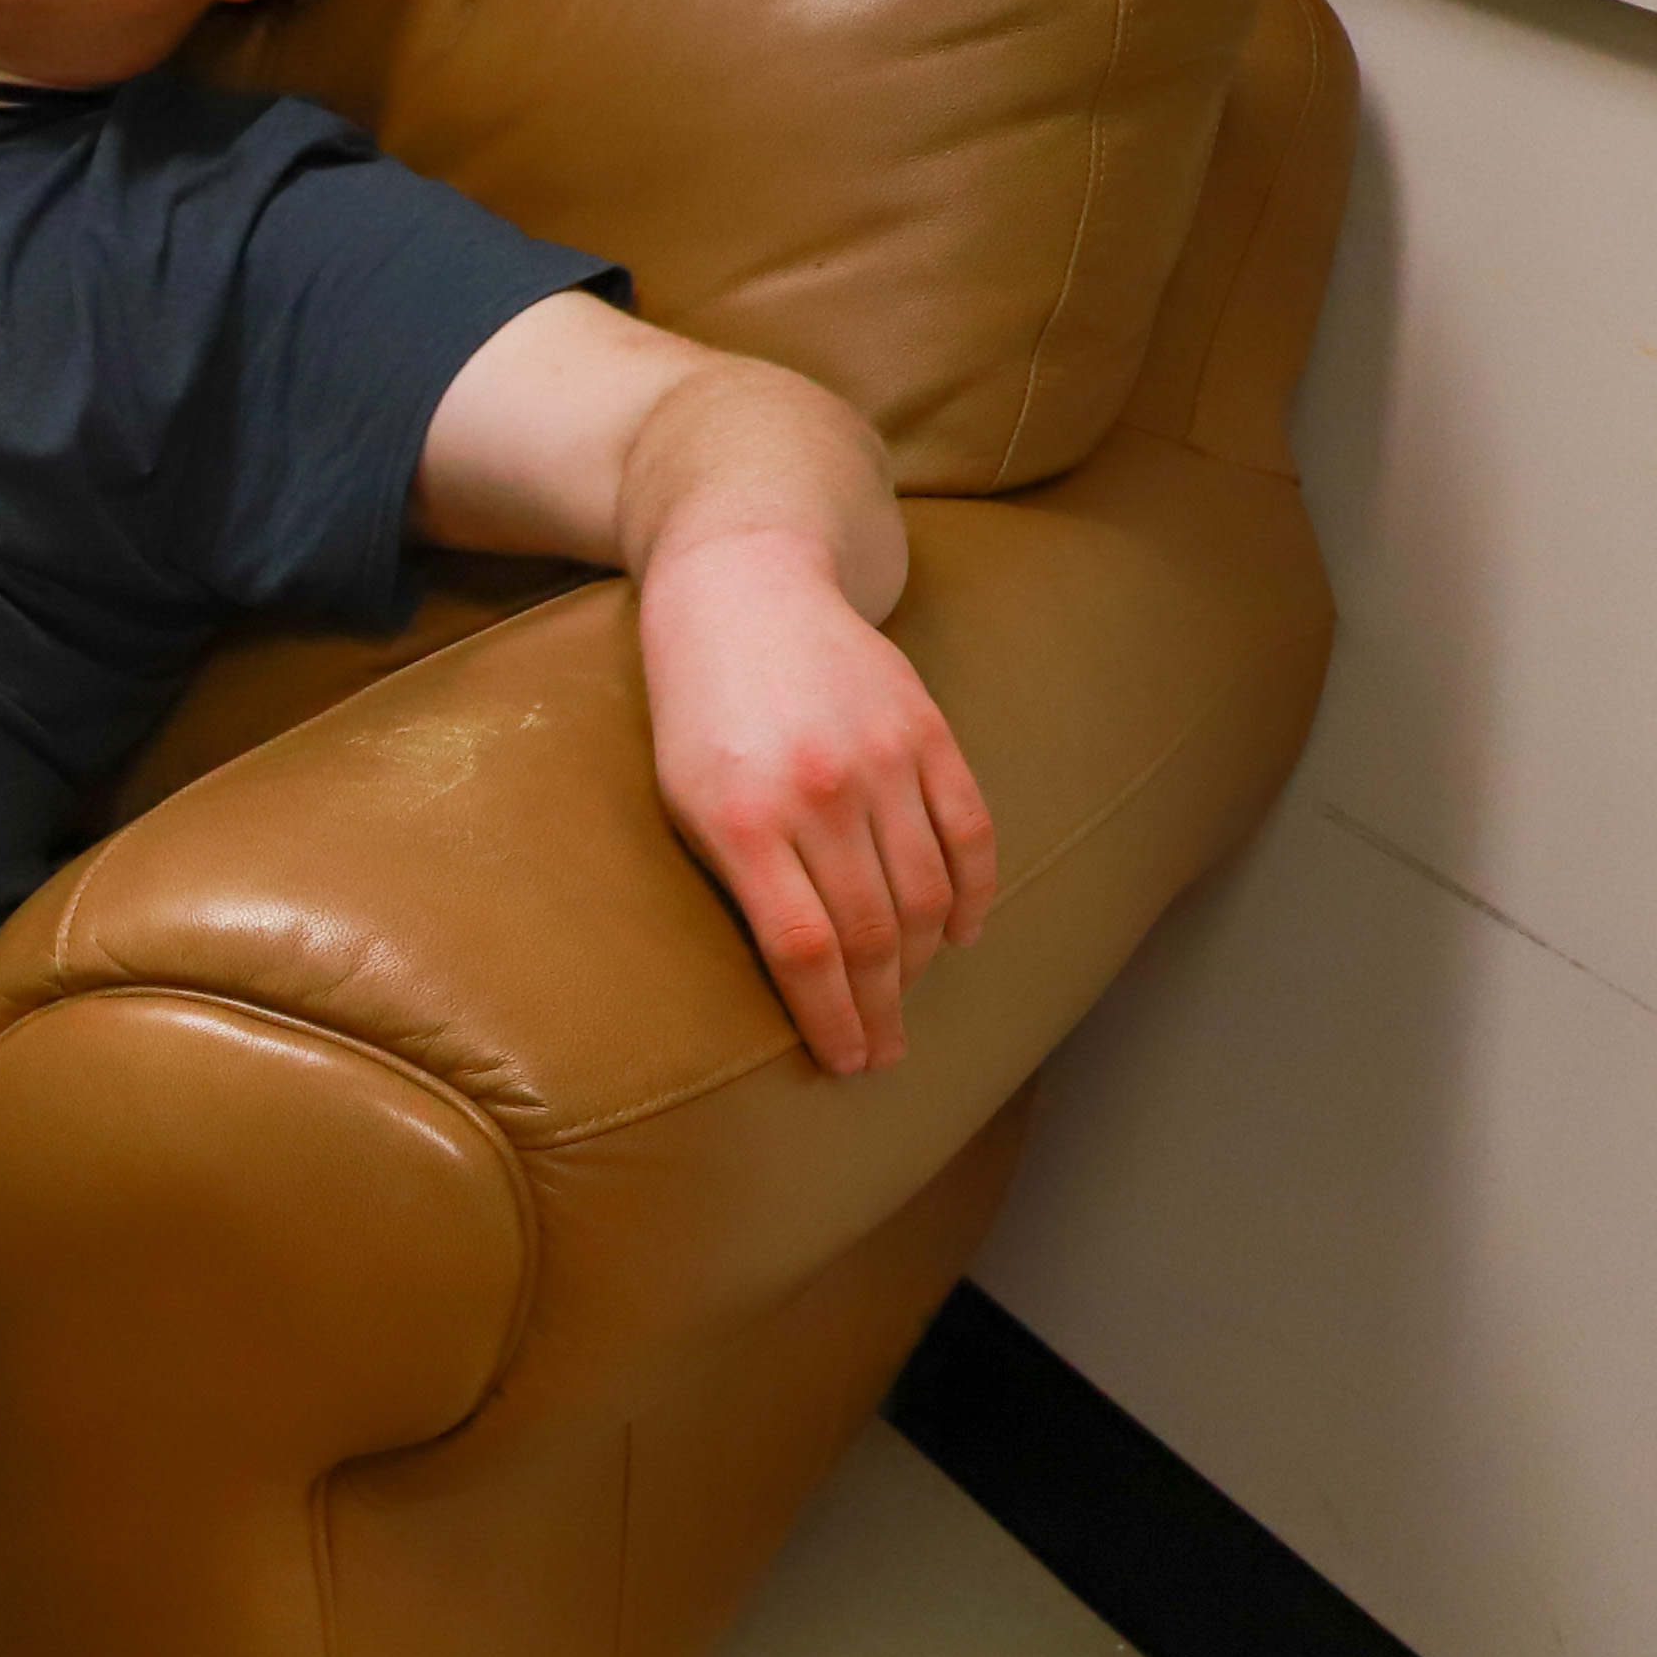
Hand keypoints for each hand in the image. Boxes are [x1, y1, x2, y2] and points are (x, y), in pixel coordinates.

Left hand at [639, 531, 998, 1074]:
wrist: (743, 593)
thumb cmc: (695, 714)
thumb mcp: (682, 802)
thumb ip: (736, 879)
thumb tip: (794, 971)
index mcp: (744, 822)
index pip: (806, 951)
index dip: (832, 1018)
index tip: (844, 1063)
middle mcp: (821, 794)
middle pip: (872, 934)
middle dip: (879, 1008)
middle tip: (883, 1054)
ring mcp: (882, 760)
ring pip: (926, 892)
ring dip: (921, 962)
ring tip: (907, 1001)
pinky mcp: (927, 732)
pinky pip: (970, 832)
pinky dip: (974, 892)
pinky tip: (961, 934)